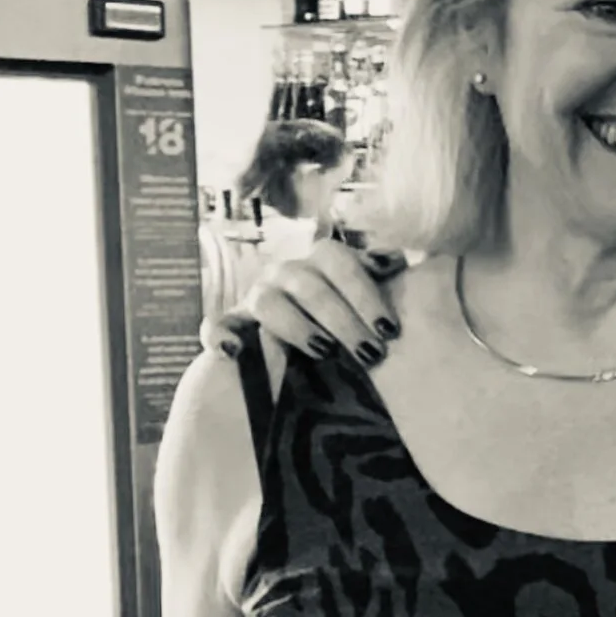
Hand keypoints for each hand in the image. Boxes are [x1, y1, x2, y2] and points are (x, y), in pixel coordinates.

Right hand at [207, 239, 403, 364]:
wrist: (306, 357)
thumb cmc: (349, 325)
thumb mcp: (366, 303)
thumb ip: (379, 278)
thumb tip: (398, 260)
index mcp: (319, 264)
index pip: (338, 260)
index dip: (364, 291)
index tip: (391, 328)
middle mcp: (286, 274)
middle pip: (310, 285)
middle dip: (344, 320)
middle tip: (371, 353)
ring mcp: (256, 298)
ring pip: (269, 302)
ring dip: (299, 327)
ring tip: (325, 352)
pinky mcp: (231, 326)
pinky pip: (217, 325)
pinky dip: (221, 336)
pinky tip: (234, 352)